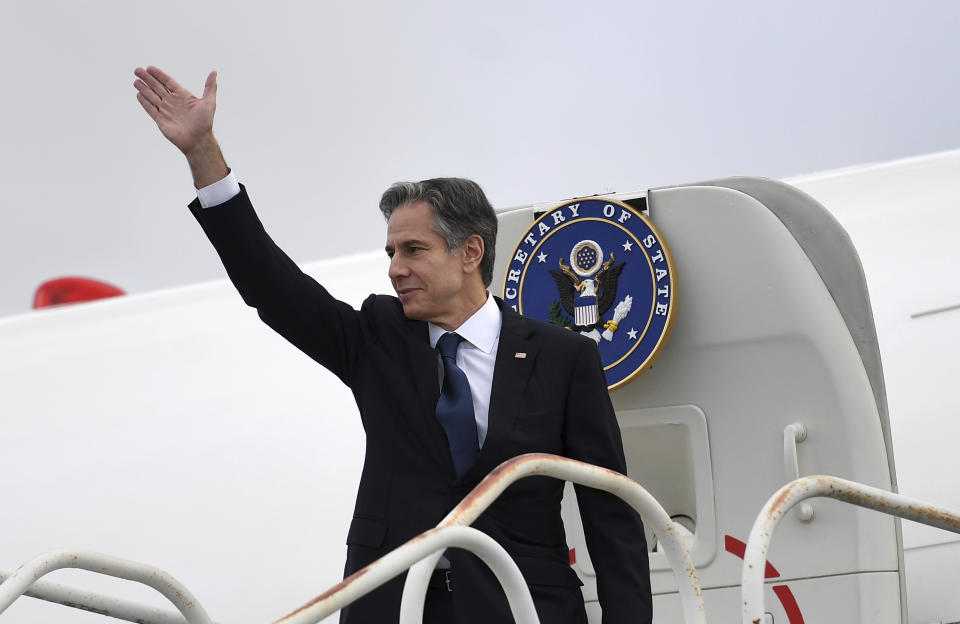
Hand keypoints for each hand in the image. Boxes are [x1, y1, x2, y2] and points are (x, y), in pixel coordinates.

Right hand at [134, 66, 228, 186]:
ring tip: (135, 81)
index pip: (168, 82)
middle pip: (157, 87)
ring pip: (152, 97)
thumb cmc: (205, 122)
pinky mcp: (161, 120)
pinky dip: (144, 102)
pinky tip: (138, 94)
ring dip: (143, 88)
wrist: (198, 141)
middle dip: (147, 79)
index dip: (159, 75)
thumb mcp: (209, 102)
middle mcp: (173, 102)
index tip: (150, 68)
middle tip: (137, 70)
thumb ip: (210, 87)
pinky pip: (150, 109)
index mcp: (183, 96)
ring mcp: (166, 111)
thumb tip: (214, 72)